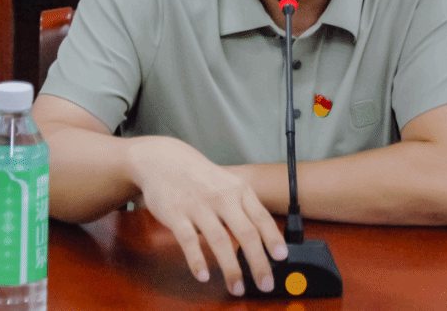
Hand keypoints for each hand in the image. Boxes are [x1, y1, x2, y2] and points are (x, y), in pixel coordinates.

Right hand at [124, 136, 287, 295]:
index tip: (281, 257)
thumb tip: (264, 240)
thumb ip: (245, 209)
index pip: (261, 217)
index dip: (273, 239)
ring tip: (237, 287)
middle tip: (265, 284)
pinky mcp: (176, 213)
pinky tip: (203, 275)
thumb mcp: (228, 185)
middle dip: (258, 262)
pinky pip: (188, 240)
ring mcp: (198, 205)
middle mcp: (222, 197)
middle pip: (246, 233)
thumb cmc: (201, 178)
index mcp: (238, 190)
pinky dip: (197, 260)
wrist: (165, 160)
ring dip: (231, 268)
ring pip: (220, 240)